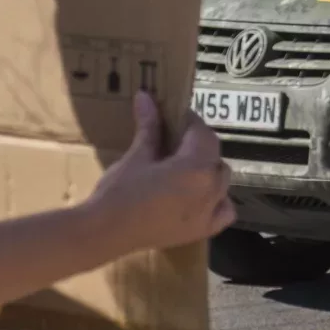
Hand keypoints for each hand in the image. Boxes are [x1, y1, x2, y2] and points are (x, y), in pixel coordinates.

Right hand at [84, 92, 234, 255]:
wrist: (105, 233)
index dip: (190, 121)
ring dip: (209, 170)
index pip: (202, 133)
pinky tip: (201, 197)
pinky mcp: (202, 229)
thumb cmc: (119, 192)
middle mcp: (212, 188)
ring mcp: (210, 211)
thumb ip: (150, 127)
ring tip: (184, 167)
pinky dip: (218, 201)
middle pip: (214, 156)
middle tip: (175, 141)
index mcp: (197, 167)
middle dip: (199, 145)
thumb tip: (146, 96)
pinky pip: (224, 211)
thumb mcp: (137, 156)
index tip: (175, 115)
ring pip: (222, 181)